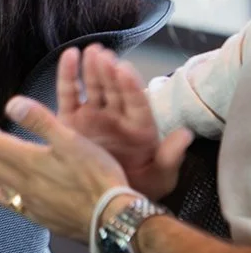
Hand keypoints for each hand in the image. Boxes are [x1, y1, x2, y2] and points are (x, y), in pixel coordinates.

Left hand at [0, 98, 132, 242]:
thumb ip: (39, 121)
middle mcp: (23, 183)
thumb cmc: (96, 178)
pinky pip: (13, 204)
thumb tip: (11, 105)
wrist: (112, 219)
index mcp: (28, 161)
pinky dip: (1, 196)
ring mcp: (31, 202)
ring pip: (0, 181)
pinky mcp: (41, 217)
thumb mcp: (71, 140)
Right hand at [55, 45, 191, 199]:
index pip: (136, 103)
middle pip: (114, 90)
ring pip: (93, 87)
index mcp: (139, 129)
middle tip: (102, 55)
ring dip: (92, 68)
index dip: (130, 86)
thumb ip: (170, 156)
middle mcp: (116, 118)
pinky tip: (69, 56)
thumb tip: (185, 135)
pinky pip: (69, 94)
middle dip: (108, 71)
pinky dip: (68, 75)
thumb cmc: (137, 189)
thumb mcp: (160, 177)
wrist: (106, 201)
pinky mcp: (71, 120)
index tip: (123, 69)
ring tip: (90, 51)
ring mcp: (93, 117)